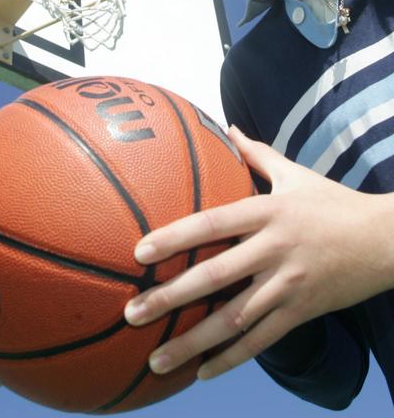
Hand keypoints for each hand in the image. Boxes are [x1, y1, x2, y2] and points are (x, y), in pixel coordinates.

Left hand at [124, 125, 393, 379]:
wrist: (387, 240)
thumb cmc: (333, 202)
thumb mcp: (295, 173)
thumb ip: (256, 154)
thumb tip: (227, 126)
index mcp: (266, 212)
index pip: (212, 223)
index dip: (176, 237)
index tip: (140, 251)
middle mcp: (273, 249)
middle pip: (216, 276)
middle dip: (171, 297)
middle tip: (132, 312)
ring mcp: (288, 285)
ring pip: (235, 319)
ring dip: (194, 341)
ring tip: (156, 359)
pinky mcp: (302, 312)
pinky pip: (263, 341)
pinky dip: (232, 358)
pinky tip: (202, 373)